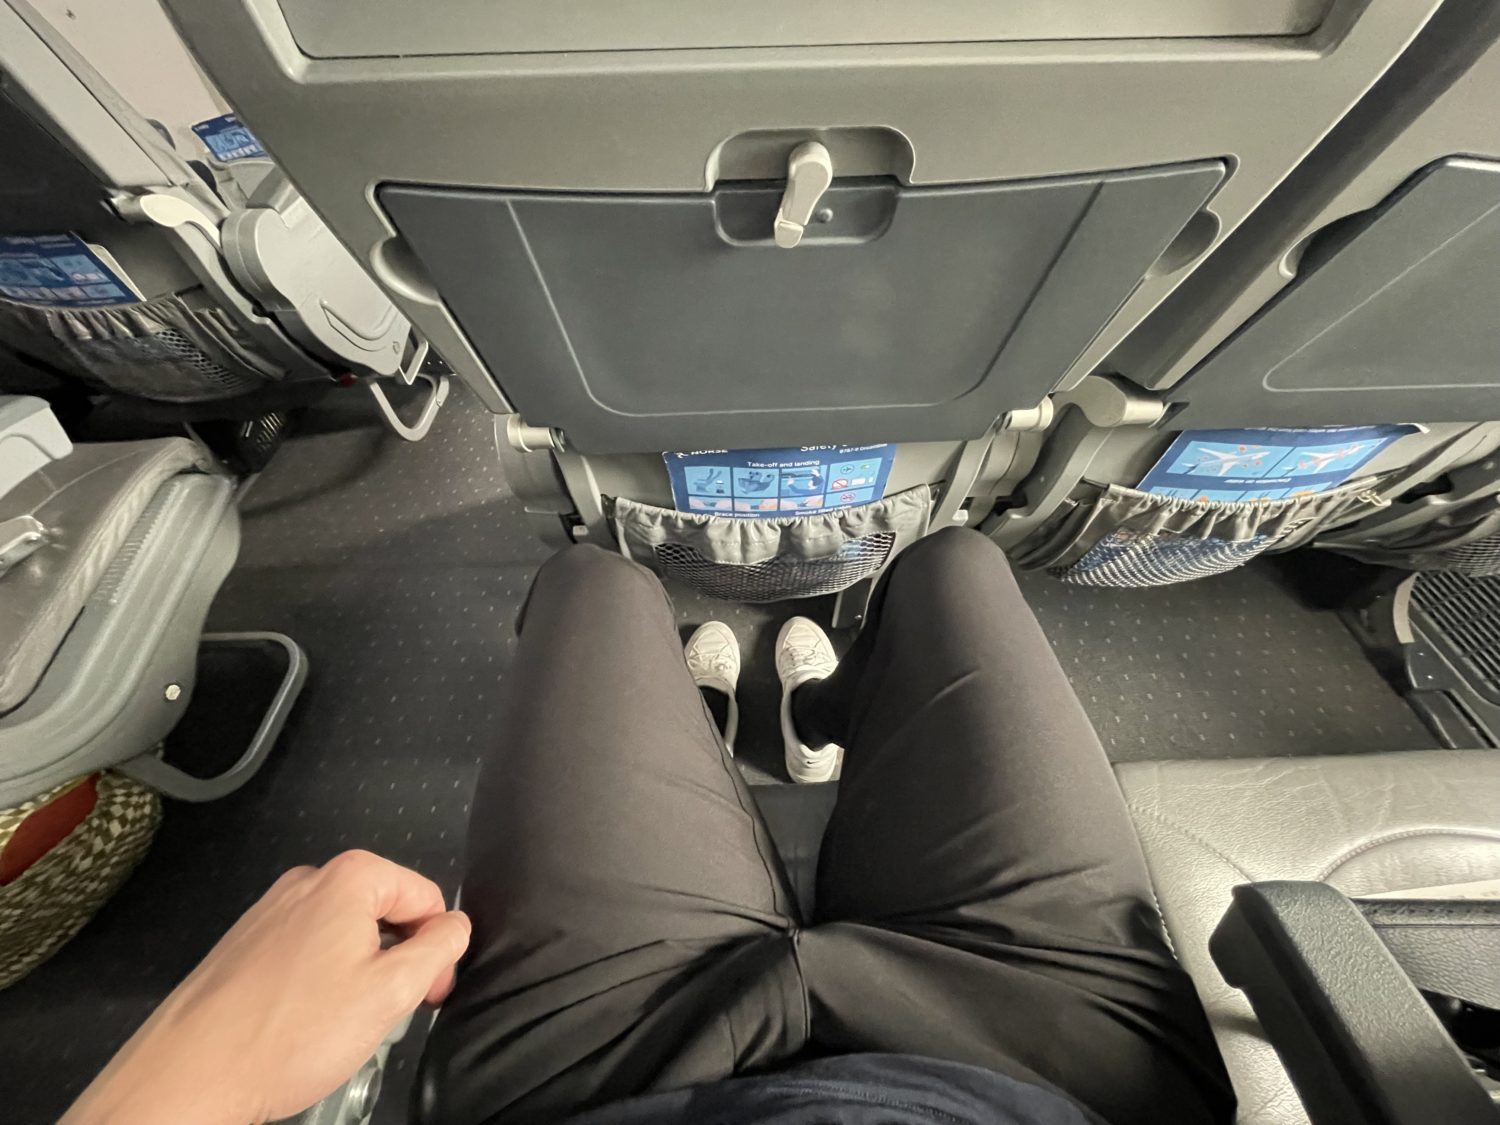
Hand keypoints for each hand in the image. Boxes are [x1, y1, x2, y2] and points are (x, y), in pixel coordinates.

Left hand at [62, 850, 470, 1124]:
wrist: (190, 1074)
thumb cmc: (289, 1036)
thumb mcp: (392, 993)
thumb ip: (439, 949)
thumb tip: (455, 926)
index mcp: (350, 878)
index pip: (427, 899)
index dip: (438, 950)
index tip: (427, 995)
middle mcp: (307, 882)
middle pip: (386, 913)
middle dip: (397, 962)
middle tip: (385, 1016)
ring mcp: (271, 911)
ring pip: (345, 936)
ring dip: (358, 976)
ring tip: (339, 1025)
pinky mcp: (246, 944)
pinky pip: (306, 952)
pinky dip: (318, 984)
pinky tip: (304, 1025)